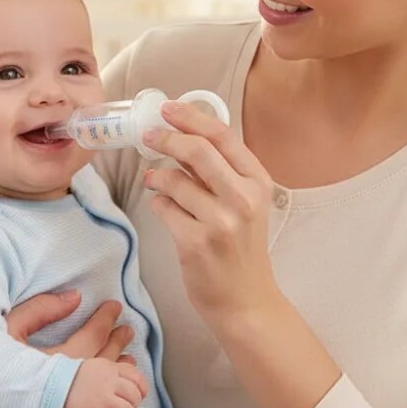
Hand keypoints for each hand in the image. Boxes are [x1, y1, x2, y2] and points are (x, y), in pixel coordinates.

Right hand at [4, 291, 137, 407]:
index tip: (115, 308)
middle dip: (116, 348)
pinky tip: (112, 398)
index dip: (104, 323)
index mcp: (45, 371)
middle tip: (126, 330)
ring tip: (129, 362)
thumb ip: (41, 311)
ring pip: (103, 405)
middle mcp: (56, 404)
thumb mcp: (5, 332)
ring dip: (118, 382)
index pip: (88, 342)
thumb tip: (75, 298)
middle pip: (100, 372)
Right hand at [61, 357, 148, 407]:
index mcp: (108, 368)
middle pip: (135, 396)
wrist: (47, 389)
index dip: (141, 388)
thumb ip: (111, 366)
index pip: (136, 377)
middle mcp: (108, 383)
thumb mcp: (92, 363)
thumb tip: (132, 361)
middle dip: (133, 405)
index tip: (140, 395)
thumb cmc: (67, 378)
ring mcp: (101, 401)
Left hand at [142, 100, 281, 325]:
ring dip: (157, 176)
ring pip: (174, 180)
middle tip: (148, 134)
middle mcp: (243, 199)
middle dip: (167, 137)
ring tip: (154, 179)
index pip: (223, 136)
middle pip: (197, 151)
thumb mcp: (246, 203)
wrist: (246, 300)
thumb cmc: (241, 247)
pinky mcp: (195, 243)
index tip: (167, 108)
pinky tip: (164, 208)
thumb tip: (181, 135)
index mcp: (258, 182)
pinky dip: (158, 203)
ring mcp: (220, 223)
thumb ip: (220, 171)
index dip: (191, 116)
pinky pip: (163, 209)